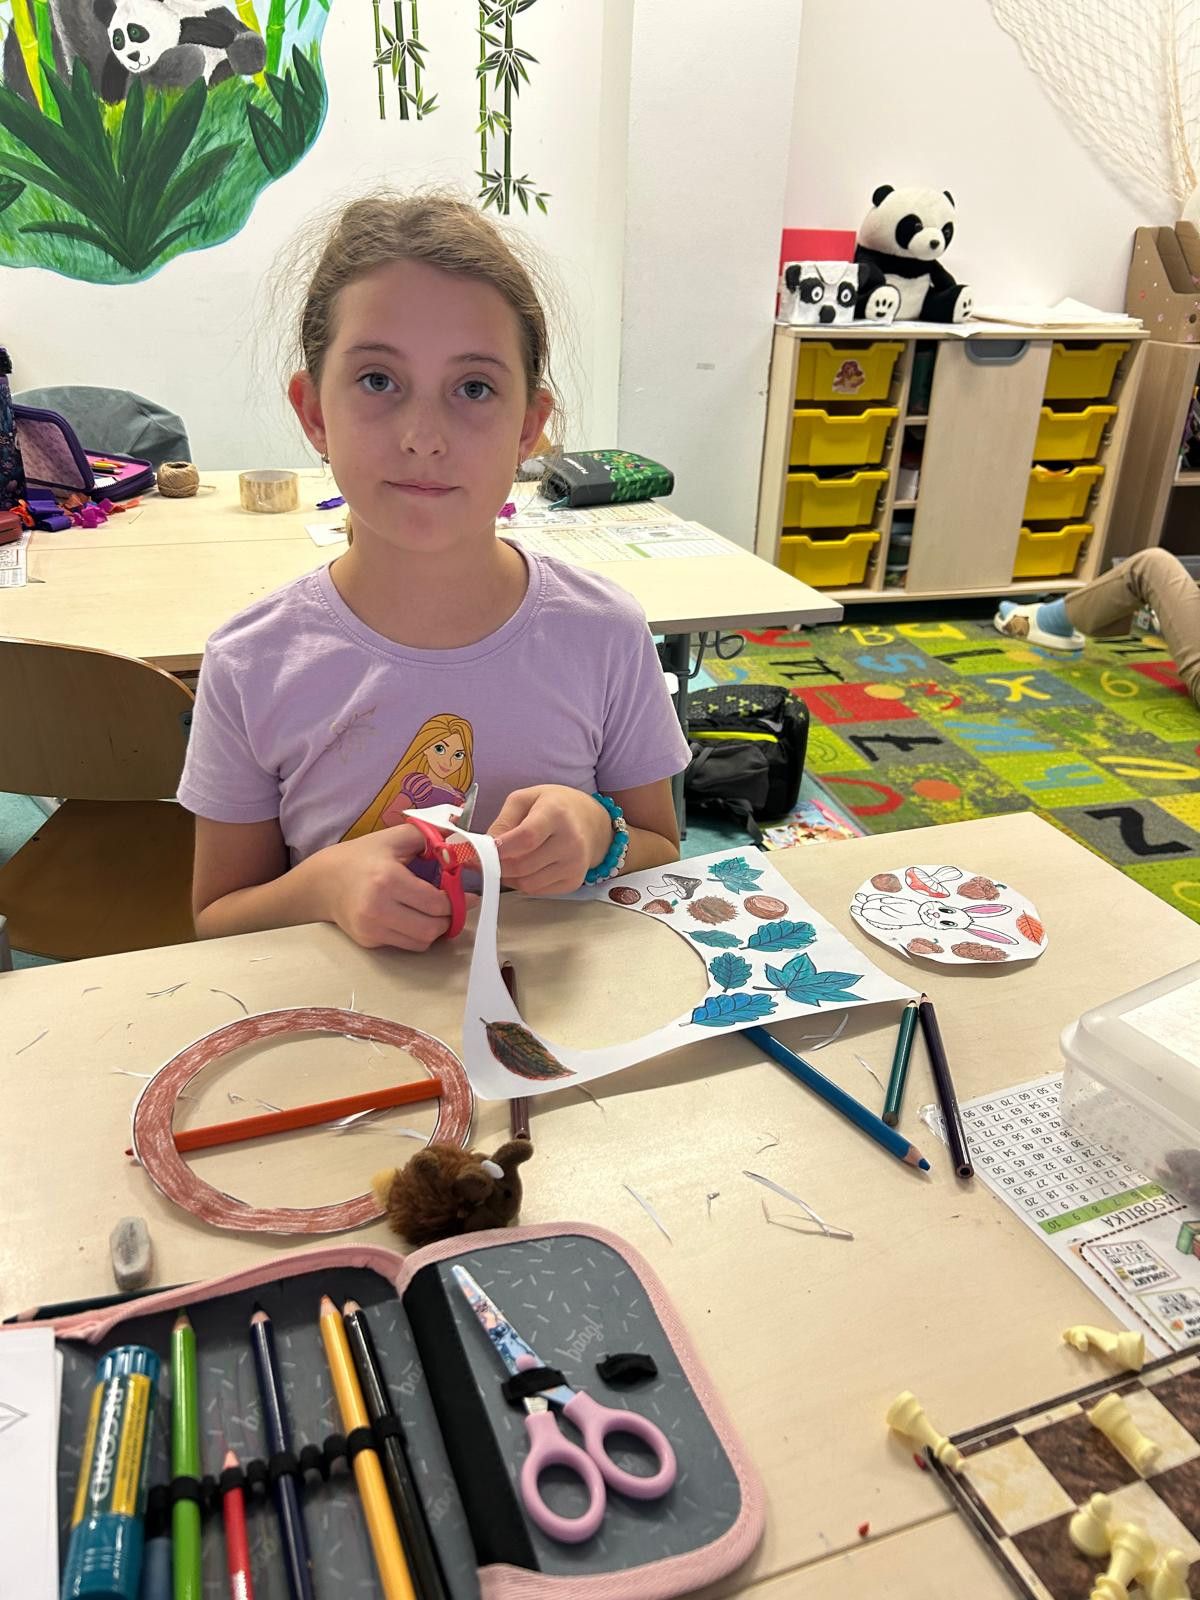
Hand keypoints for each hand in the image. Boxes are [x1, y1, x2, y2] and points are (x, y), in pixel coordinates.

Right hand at [319, 824, 457, 950]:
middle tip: (453, 905)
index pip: (435, 902)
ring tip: (435, 913)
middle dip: (449, 917)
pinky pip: (406, 945)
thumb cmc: (361, 857)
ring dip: (435, 929)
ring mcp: (372, 928)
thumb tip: (461, 841)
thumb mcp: (393, 838)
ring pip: (422, 942)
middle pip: (432, 927)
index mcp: (387, 879)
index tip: (467, 895)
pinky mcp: (369, 941)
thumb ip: (429, 836)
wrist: (323, 882)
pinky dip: (418, 935)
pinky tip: (416, 918)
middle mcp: (378, 908)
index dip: (457, 900)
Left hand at [489, 786, 612, 895]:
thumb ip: (501, 822)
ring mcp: (575, 864)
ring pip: (527, 883)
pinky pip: (537, 891)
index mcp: (556, 813)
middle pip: (523, 865)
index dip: (501, 848)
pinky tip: (525, 868)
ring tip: (507, 861)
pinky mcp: (574, 881)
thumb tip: (483, 848)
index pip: (526, 838)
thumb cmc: (554, 806)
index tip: (485, 849)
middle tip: (488, 859)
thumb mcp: (525, 799)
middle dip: (498, 865)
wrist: (590, 821)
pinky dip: (523, 883)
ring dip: (509, 877)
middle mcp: (571, 841)